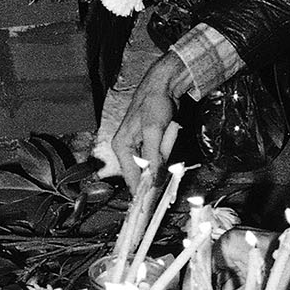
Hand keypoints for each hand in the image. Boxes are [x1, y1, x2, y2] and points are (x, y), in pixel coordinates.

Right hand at [111, 51, 187, 189]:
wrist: (163, 85)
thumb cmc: (155, 104)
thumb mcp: (154, 131)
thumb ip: (153, 158)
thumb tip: (153, 182)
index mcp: (121, 146)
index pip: (131, 178)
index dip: (143, 191)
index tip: (153, 205)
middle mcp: (126, 148)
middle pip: (146, 170)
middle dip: (160, 158)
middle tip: (165, 135)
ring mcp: (138, 145)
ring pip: (156, 162)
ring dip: (166, 148)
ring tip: (167, 128)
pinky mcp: (148, 142)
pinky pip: (160, 153)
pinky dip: (168, 144)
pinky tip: (168, 128)